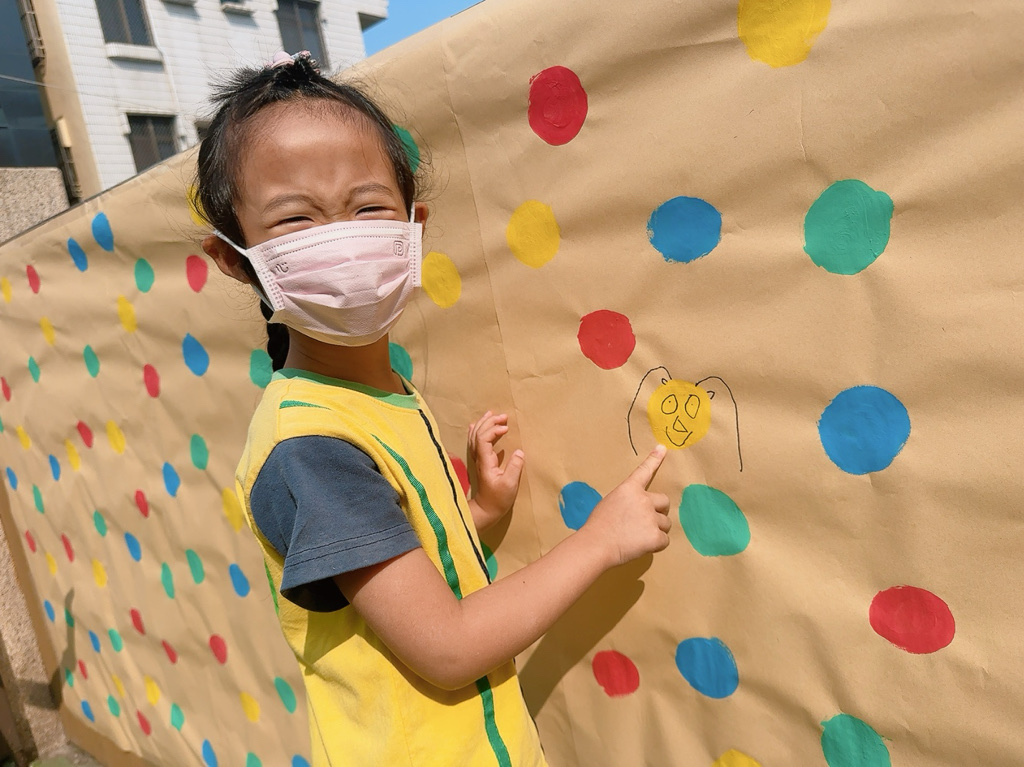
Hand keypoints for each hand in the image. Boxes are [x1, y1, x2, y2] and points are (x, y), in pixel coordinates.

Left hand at [467, 411, 524, 530]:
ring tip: (491, 415)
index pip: (483, 439)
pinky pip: (475, 442)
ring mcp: (478, 459)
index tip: (506, 428)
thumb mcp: (509, 485)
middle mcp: (478, 458)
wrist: (486, 510)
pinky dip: (477, 432)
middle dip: (489, 422)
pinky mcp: (480, 462)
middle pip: (478, 434)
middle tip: (502, 416)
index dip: (493, 430)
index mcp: (485, 462)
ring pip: (475, 437)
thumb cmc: (498, 499)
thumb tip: (519, 451)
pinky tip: (477, 426)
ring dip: (483, 424)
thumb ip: (514, 467)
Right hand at [581, 446, 670, 566]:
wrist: (596, 544)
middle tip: (645, 522)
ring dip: (657, 529)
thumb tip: (634, 512)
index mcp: (629, 489)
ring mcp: (651, 517)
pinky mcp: (656, 536)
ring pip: (666, 523)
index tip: (662, 448)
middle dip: (659, 511)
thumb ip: (626, 502)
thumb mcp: (609, 504)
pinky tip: (641, 546)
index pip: (644, 471)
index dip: (654, 459)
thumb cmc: (597, 526)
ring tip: (638, 537)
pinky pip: (665, 540)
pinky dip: (656, 545)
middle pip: (664, 501)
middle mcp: (643, 500)